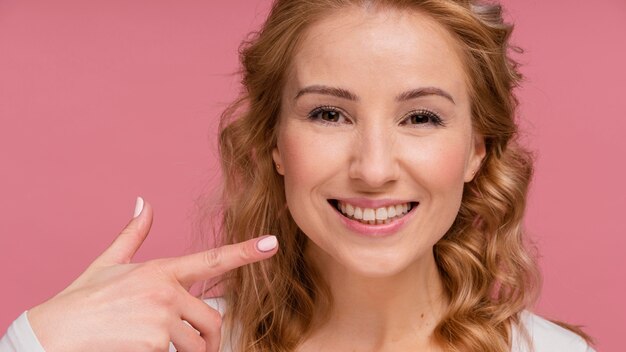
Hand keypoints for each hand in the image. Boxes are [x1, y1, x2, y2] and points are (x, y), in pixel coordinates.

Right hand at [27, 197, 277, 351]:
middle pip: (212, 321)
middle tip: (193, 345)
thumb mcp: (108, 263)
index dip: (245, 252)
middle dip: (207, 339)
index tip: (272, 243)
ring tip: (161, 347)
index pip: (212, 260)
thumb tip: (144, 202)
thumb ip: (133, 235)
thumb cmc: (82, 300)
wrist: (53, 334)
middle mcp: (165, 292)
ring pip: (197, 344)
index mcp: (161, 270)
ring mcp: (161, 319)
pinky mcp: (155, 345)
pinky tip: (142, 349)